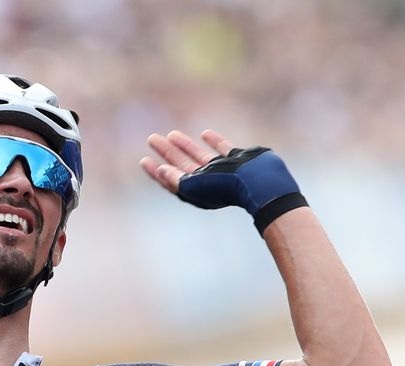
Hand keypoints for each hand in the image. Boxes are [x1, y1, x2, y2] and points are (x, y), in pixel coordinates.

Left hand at [140, 129, 306, 233]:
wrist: (260, 184)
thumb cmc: (224, 187)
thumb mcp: (194, 186)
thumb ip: (176, 179)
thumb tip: (162, 170)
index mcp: (196, 192)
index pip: (171, 180)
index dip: (157, 171)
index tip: (144, 160)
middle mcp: (208, 182)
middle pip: (181, 165)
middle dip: (166, 152)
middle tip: (152, 138)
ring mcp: (224, 171)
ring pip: (199, 155)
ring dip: (185, 145)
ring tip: (171, 134)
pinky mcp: (238, 160)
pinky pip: (222, 148)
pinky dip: (213, 141)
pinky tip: (204, 133)